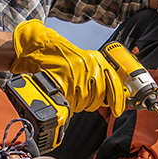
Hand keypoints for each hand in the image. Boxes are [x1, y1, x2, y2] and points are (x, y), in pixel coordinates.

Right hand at [10, 20, 127, 112]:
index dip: (118, 100)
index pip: (114, 83)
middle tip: (82, 99)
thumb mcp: (85, 61)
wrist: (39, 47)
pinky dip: (67, 103)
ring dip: (78, 104)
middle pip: (98, 97)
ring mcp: (75, 73)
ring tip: (70, 95)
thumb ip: (99, 76)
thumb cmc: (61, 56)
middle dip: (91, 103)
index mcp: (97, 60)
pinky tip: (64, 97)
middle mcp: (89, 66)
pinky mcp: (62, 81)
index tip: (117, 110)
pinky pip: (70, 102)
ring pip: (84, 102)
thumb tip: (109, 99)